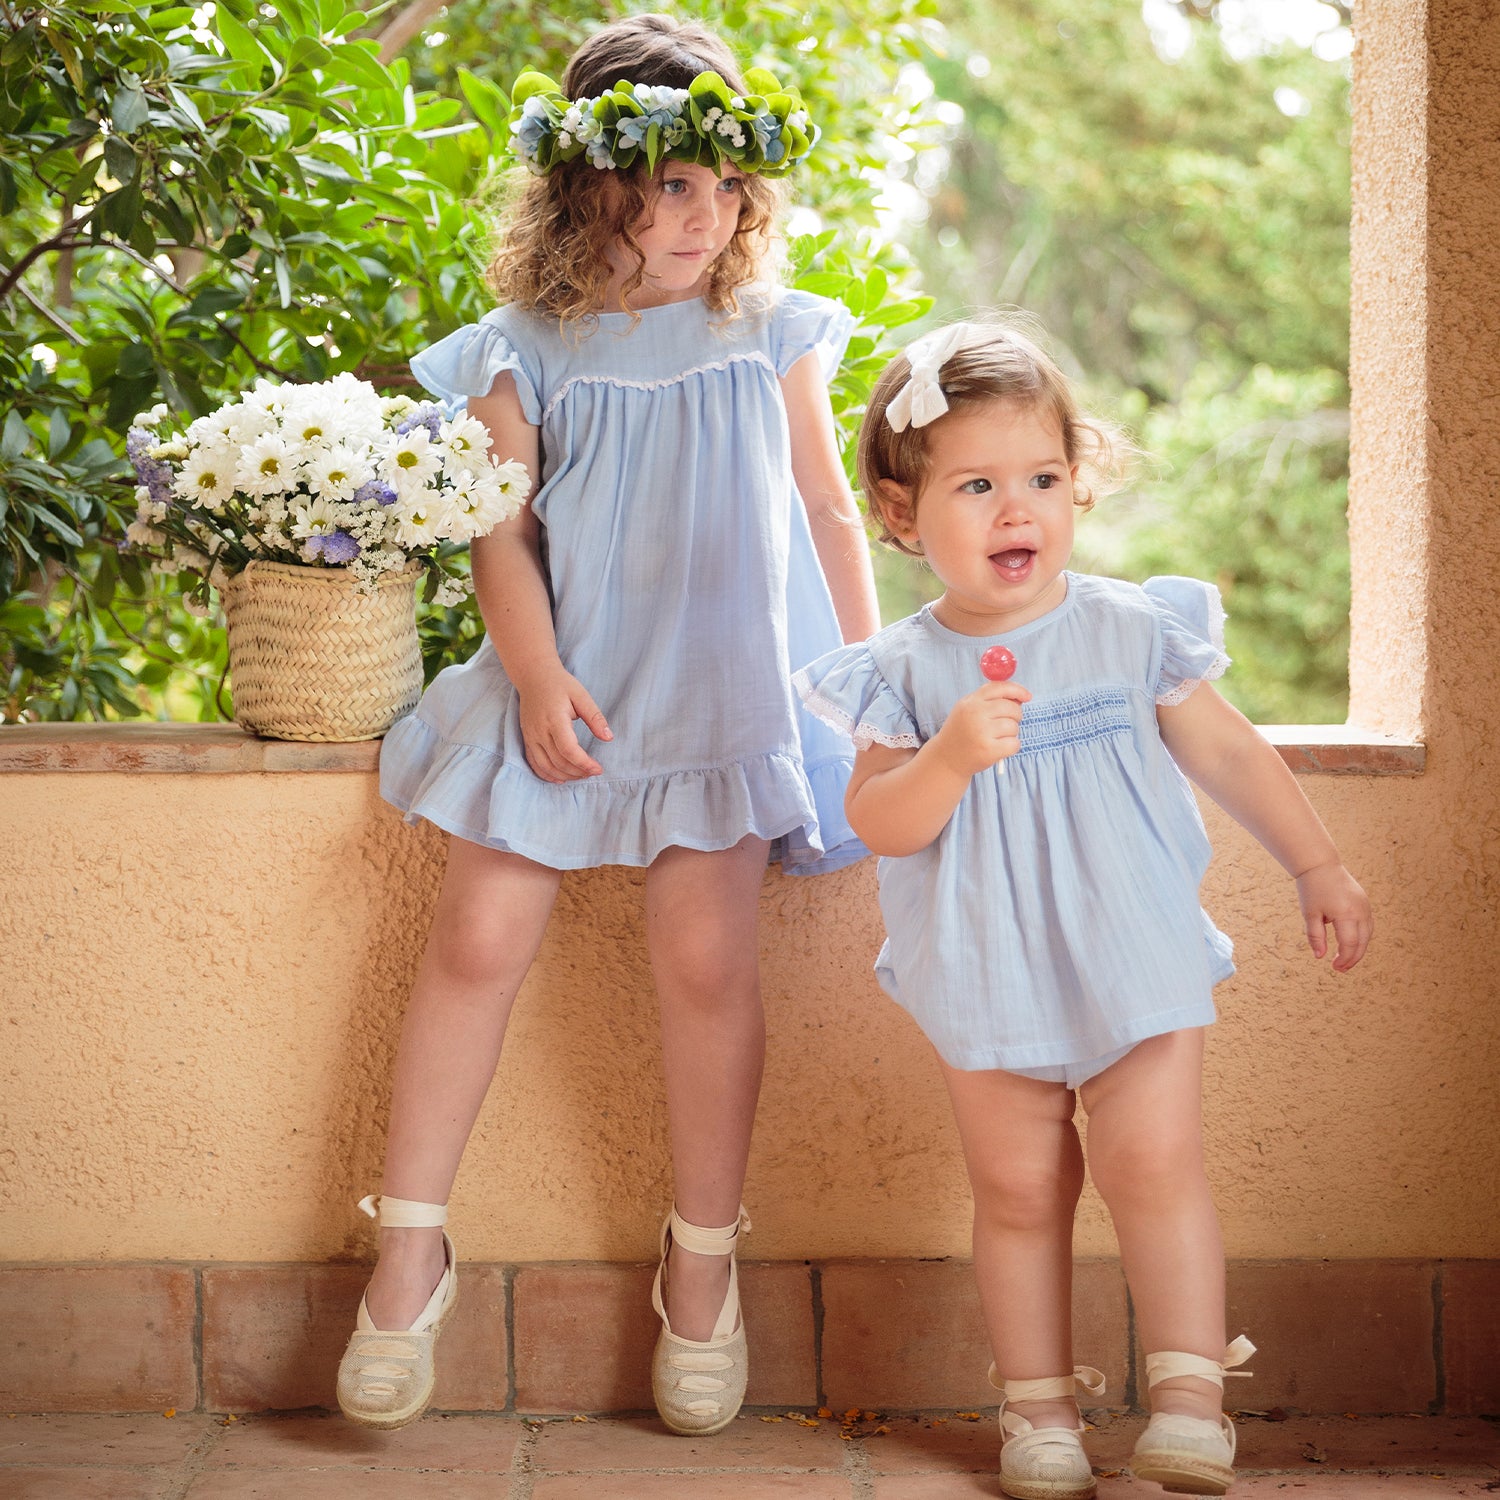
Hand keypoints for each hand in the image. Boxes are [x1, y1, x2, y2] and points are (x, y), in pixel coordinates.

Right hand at [514, 664, 612, 782]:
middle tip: (593, 772)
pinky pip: (534, 763)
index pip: (568, 750)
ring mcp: (530, 737)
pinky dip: (547, 774)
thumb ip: (595, 717)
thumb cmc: (560, 684)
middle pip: (558, 762)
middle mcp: (539, 731)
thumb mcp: (581, 696)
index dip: (584, 763)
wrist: (533, 676)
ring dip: (565, 775)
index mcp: (555, 719)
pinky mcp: (527, 739)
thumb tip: (609, 738)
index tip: (599, 769)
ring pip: (546, 766)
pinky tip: (561, 778)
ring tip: (581, 775)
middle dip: (578, 772)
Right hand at [930, 680, 1030, 778]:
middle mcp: (975, 714)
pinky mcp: (989, 750)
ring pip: (1014, 727)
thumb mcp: (968, 710)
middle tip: (1005, 724)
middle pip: (1011, 708)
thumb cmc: (962, 733)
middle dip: (1015, 716)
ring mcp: (981, 733)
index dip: (1017, 690)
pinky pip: (1014, 743)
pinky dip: (1011, 746)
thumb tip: (1020, 698)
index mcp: (970, 702)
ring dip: (1011, 733)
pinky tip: (999, 748)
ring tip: (996, 737)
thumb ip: (990, 700)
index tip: (1026, 696)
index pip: (999, 688)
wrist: (946, 759)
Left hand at [1295, 860, 1372, 970]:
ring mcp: (1365, 906)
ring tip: (1345, 959)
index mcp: (1346, 914)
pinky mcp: (1365, 903)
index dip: (1344, 959)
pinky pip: (1368, 925)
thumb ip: (1315, 936)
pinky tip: (1351, 944)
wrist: (1321, 865)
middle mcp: (1360, 911)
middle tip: (1340, 968)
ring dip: (1359, 949)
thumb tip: (1320, 956)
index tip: (1335, 967)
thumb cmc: (1312, 889)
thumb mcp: (1310, 914)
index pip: (1350, 944)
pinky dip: (1362, 937)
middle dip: (1352, 958)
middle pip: (1362, 942)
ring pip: (1368, 935)